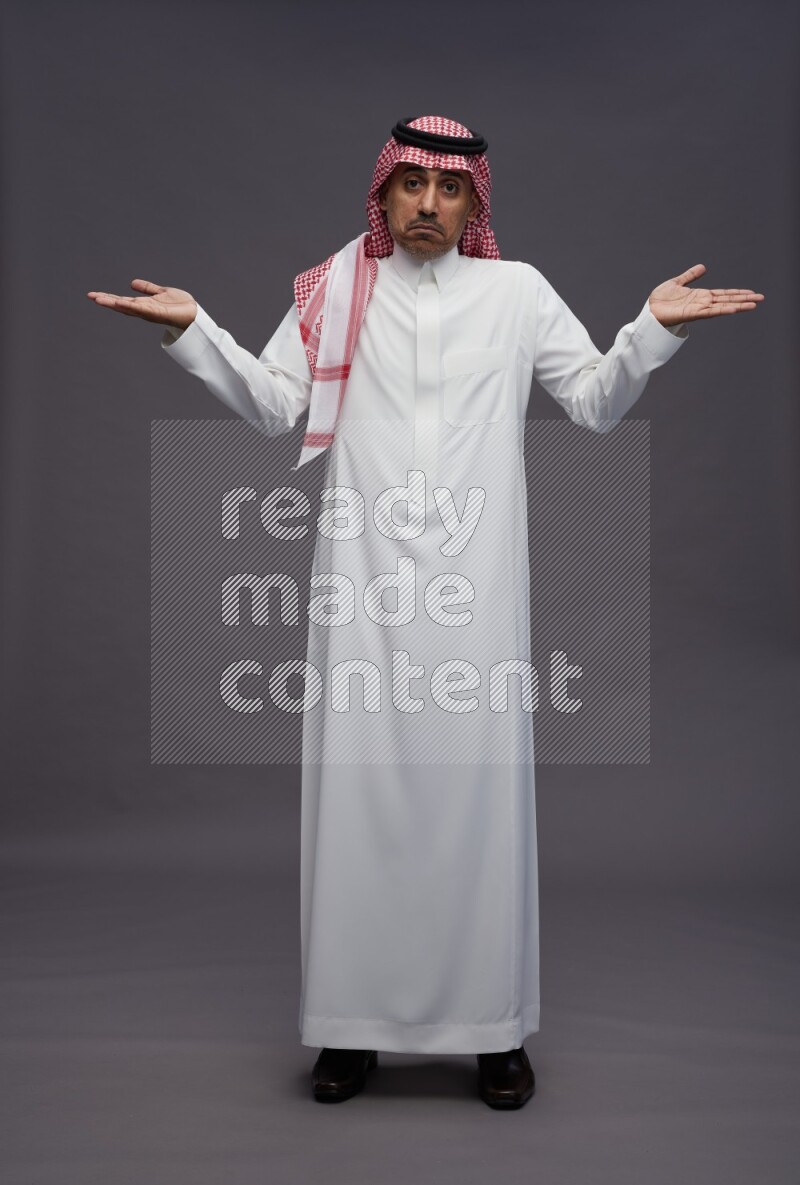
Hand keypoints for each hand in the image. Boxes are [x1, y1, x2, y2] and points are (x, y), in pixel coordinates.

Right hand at [86, 279, 196, 329]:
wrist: (195, 314)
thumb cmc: (181, 305)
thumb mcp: (161, 292)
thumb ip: (148, 289)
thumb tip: (133, 283)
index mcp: (144, 305)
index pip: (123, 301)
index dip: (109, 298)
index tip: (95, 295)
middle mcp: (144, 310)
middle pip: (122, 305)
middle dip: (106, 301)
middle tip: (90, 296)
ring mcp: (150, 313)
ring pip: (128, 308)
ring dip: (113, 304)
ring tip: (98, 299)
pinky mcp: (157, 313)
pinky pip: (141, 309)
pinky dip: (129, 306)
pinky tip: (119, 302)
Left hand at [648, 264, 764, 326]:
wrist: (649, 310)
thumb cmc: (660, 300)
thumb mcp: (677, 282)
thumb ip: (690, 276)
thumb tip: (703, 267)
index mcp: (701, 296)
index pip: (724, 294)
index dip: (738, 293)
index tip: (752, 293)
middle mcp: (702, 303)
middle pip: (727, 300)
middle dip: (744, 299)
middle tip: (761, 299)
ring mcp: (698, 309)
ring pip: (722, 307)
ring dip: (738, 306)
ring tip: (753, 305)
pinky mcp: (691, 314)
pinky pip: (709, 312)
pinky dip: (722, 310)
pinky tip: (733, 309)